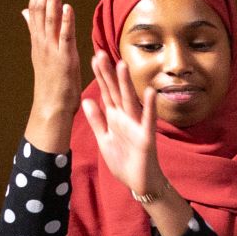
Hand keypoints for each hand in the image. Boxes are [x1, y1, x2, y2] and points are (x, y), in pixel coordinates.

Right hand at [23, 0, 83, 150]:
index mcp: (39, 42)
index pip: (36, 12)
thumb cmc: (54, 84)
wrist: (52, 107)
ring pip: (50, 20)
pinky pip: (65, 36)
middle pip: (41, 11)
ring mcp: (52, 50)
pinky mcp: (64, 58)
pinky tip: (67, 6)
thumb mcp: (45, 56)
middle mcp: (43, 43)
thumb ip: (38, 34)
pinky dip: (66, 20)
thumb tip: (27, 15)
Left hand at [81, 47, 166, 202]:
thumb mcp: (104, 139)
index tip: (93, 58)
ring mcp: (137, 126)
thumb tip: (87, 100)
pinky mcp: (146, 137)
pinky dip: (149, 106)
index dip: (100, 76)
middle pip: (115, 92)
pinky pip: (148, 119)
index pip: (105, 93)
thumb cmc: (124, 162)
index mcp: (114, 118)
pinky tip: (149, 92)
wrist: (139, 182)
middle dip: (109, 74)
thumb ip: (96, 120)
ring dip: (126, 83)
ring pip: (130, 100)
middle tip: (101, 53)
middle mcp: (126, 118)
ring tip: (122, 64)